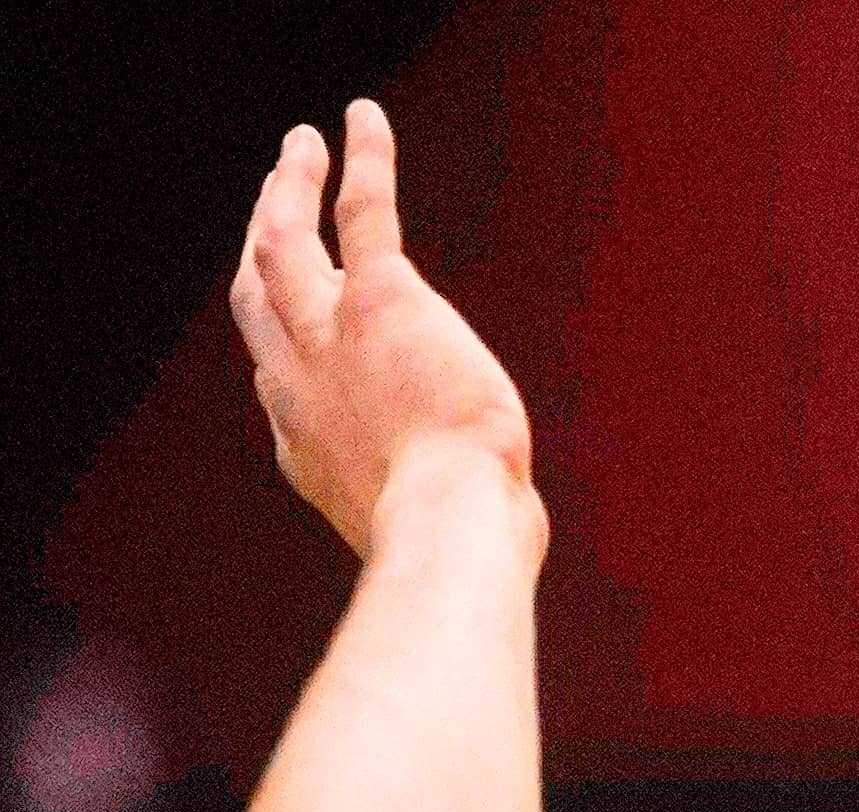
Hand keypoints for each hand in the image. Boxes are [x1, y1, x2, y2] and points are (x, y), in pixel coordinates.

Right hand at [226, 104, 535, 557]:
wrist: (449, 527)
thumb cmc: (458, 549)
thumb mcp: (438, 537)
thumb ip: (450, 516)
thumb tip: (507, 537)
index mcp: (303, 445)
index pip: (277, 386)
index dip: (281, 357)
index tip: (294, 344)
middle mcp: (297, 382)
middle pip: (256, 296)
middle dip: (259, 246)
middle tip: (271, 205)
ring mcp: (329, 335)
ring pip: (284, 240)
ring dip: (289, 187)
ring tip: (302, 145)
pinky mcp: (382, 300)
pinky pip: (363, 212)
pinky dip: (361, 162)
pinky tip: (362, 119)